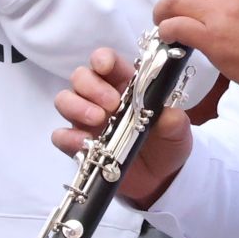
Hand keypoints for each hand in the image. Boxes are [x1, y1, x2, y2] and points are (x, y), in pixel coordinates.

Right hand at [52, 47, 192, 208]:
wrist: (159, 178)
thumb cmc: (166, 144)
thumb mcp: (178, 132)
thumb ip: (175, 122)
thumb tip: (169, 115)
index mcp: (124, 84)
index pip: (106, 61)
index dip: (102, 58)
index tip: (105, 66)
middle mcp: (99, 97)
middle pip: (80, 77)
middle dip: (91, 85)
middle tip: (111, 103)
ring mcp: (85, 120)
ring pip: (64, 99)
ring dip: (77, 106)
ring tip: (97, 119)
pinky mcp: (77, 144)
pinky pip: (60, 135)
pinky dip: (68, 137)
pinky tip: (84, 143)